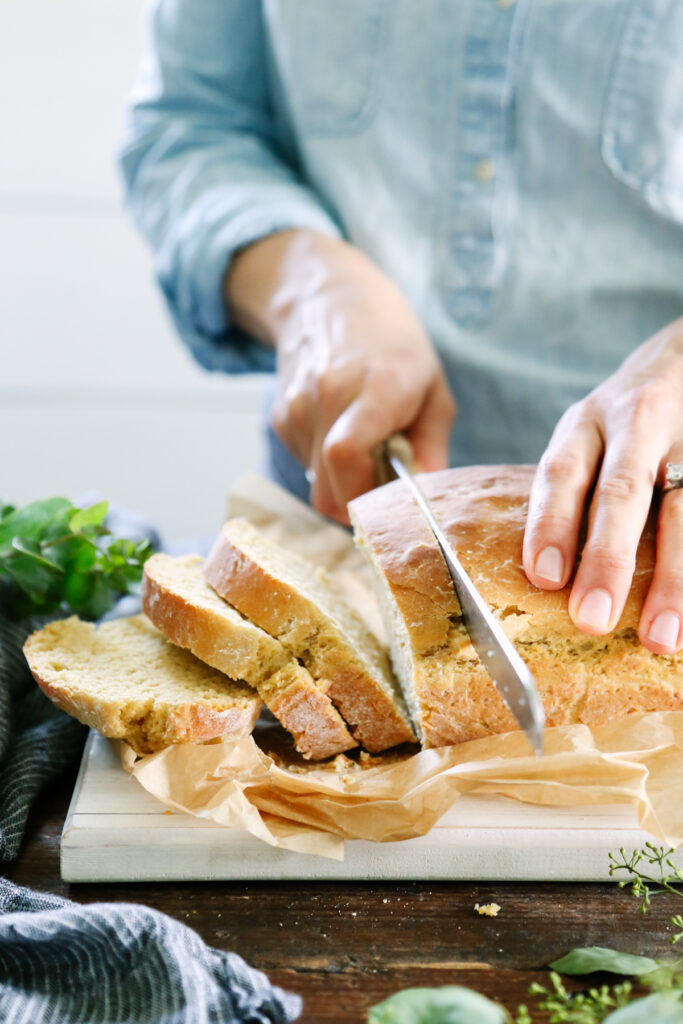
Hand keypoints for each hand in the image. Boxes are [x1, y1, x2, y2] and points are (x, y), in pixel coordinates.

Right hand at [228, 231, 454, 522]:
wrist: (333, 299)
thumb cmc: (394, 347)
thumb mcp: (433, 389)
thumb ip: (432, 448)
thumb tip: (425, 499)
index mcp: (376, 386)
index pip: (346, 453)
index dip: (364, 495)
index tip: (389, 502)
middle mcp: (329, 395)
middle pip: (328, 488)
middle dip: (358, 505)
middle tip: (385, 488)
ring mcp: (297, 407)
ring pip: (316, 484)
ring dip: (343, 483)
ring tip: (367, 447)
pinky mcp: (280, 417)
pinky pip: (305, 466)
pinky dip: (326, 466)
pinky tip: (341, 431)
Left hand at [523, 317, 682, 653]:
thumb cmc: (620, 421)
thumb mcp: (585, 434)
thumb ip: (567, 491)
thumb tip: (539, 579)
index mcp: (586, 423)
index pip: (562, 472)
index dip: (551, 525)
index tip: (544, 578)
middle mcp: (637, 424)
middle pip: (622, 493)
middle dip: (607, 559)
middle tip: (592, 619)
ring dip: (673, 579)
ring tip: (660, 637)